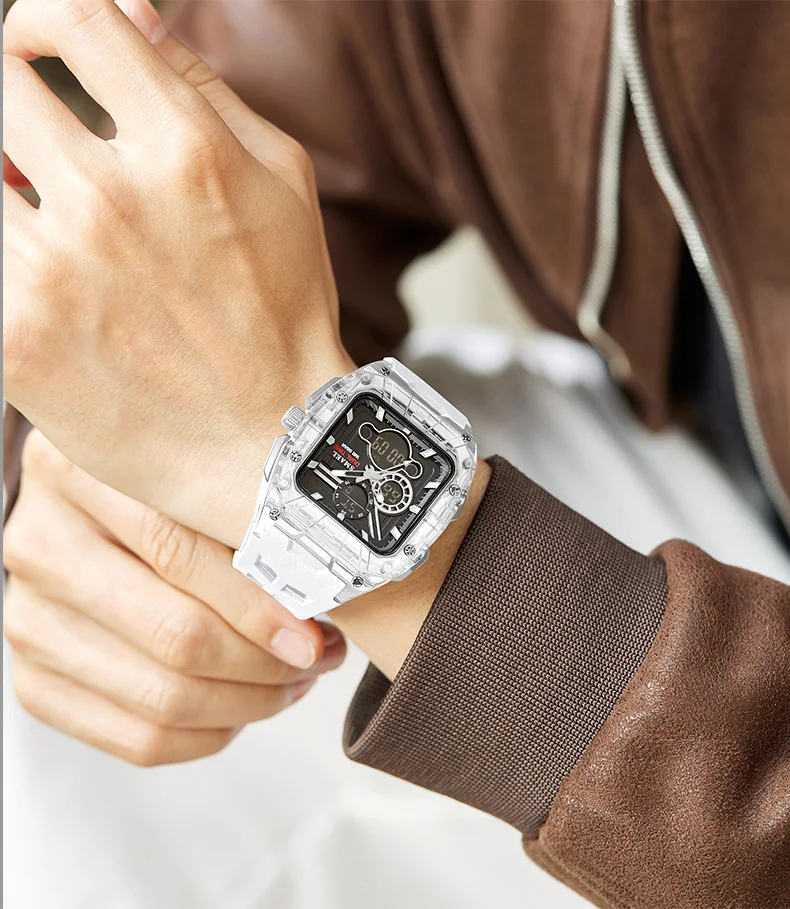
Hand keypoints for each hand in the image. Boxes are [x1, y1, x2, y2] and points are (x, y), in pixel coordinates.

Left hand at [2, 0, 353, 548]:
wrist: (270, 444)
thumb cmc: (286, 313)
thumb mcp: (284, 185)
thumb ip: (205, 88)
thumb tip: (134, 14)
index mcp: (184, 150)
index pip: (71, 17)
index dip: (39, 16)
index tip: (41, 45)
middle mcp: (110, 200)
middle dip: (15, 101)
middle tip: (42, 144)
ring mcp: (52, 273)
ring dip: (9, 186)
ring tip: (52, 224)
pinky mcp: (12, 339)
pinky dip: (13, 259)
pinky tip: (54, 284)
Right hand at [3, 431, 345, 765]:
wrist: (78, 511)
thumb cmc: (154, 488)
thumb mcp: (190, 474)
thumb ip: (239, 514)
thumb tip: (316, 593)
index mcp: (74, 470)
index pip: (180, 552)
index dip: (258, 604)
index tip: (314, 631)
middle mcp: (40, 544)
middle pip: (175, 636)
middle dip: (266, 662)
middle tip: (317, 656)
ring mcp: (27, 619)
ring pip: (163, 698)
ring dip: (251, 702)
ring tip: (295, 678)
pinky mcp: (33, 680)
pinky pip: (138, 739)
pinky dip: (211, 732)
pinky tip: (246, 704)